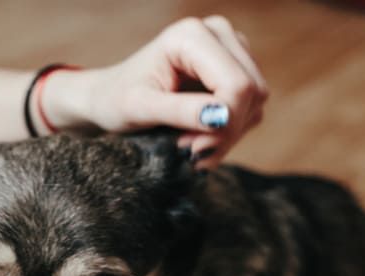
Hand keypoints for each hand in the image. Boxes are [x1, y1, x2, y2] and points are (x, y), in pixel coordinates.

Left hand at [42, 16, 268, 166]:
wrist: (109, 98)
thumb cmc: (116, 100)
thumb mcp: (141, 109)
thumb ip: (180, 111)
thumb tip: (221, 117)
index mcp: (192, 36)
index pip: (237, 84)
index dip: (223, 123)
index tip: (190, 149)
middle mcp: (218, 33)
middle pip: (252, 92)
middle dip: (225, 131)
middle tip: (189, 153)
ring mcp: (230, 49)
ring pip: (255, 102)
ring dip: (226, 134)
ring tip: (188, 146)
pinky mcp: (235, 69)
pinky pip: (250, 108)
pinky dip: (228, 131)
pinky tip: (198, 138)